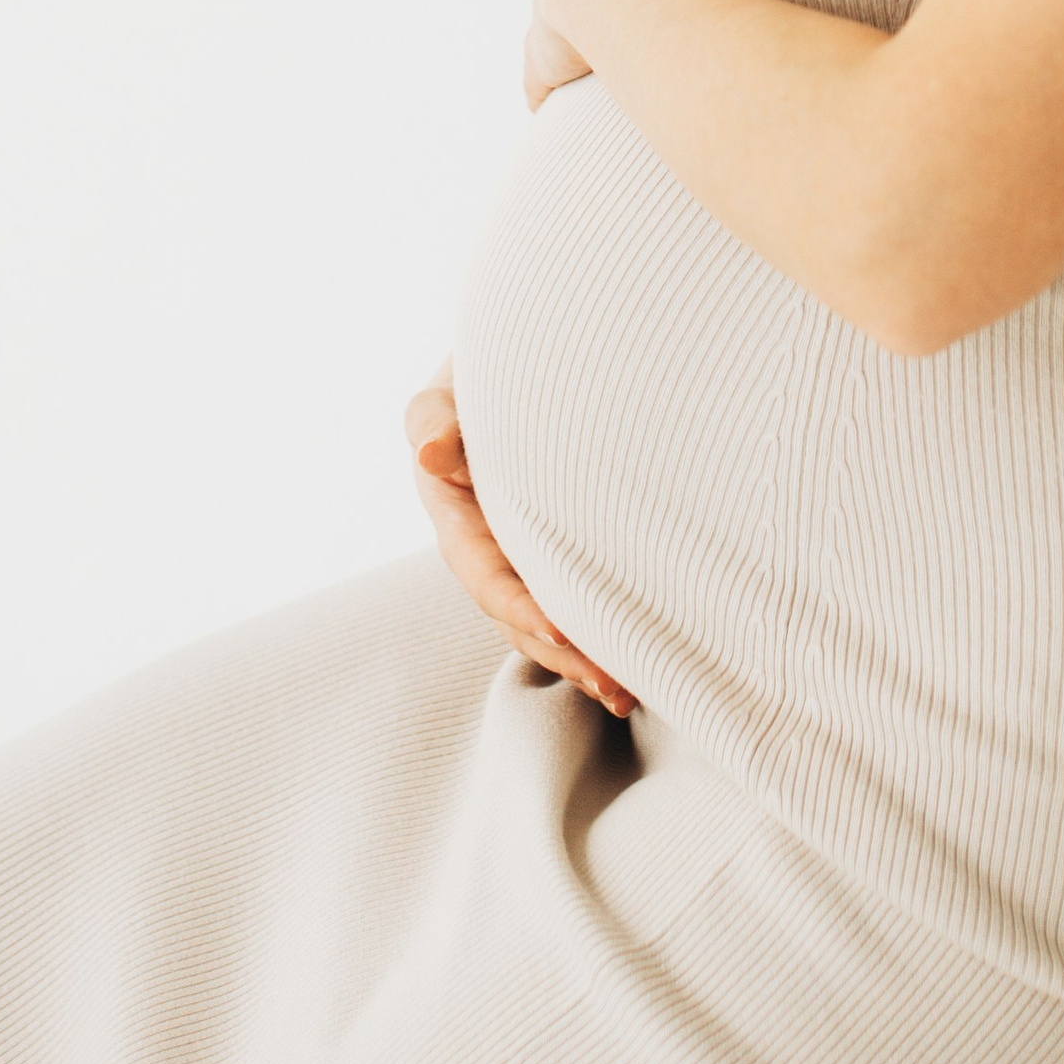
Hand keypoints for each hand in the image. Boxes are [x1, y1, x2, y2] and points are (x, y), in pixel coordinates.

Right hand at [403, 361, 636, 718]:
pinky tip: (634, 664)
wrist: (514, 369)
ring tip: (627, 694)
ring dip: (582, 660)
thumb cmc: (480, 374)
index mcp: (452, 512)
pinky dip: (595, 636)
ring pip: (544, 621)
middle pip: (519, 615)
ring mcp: (514, 554)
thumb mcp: (448, 391)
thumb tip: (429, 450)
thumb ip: (434, 417)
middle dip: (563, 653)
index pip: (486, 573)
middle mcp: (480, 544)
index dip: (521, 607)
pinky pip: (567, 604)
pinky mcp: (547, 555)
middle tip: (614, 683)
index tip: (563, 633)